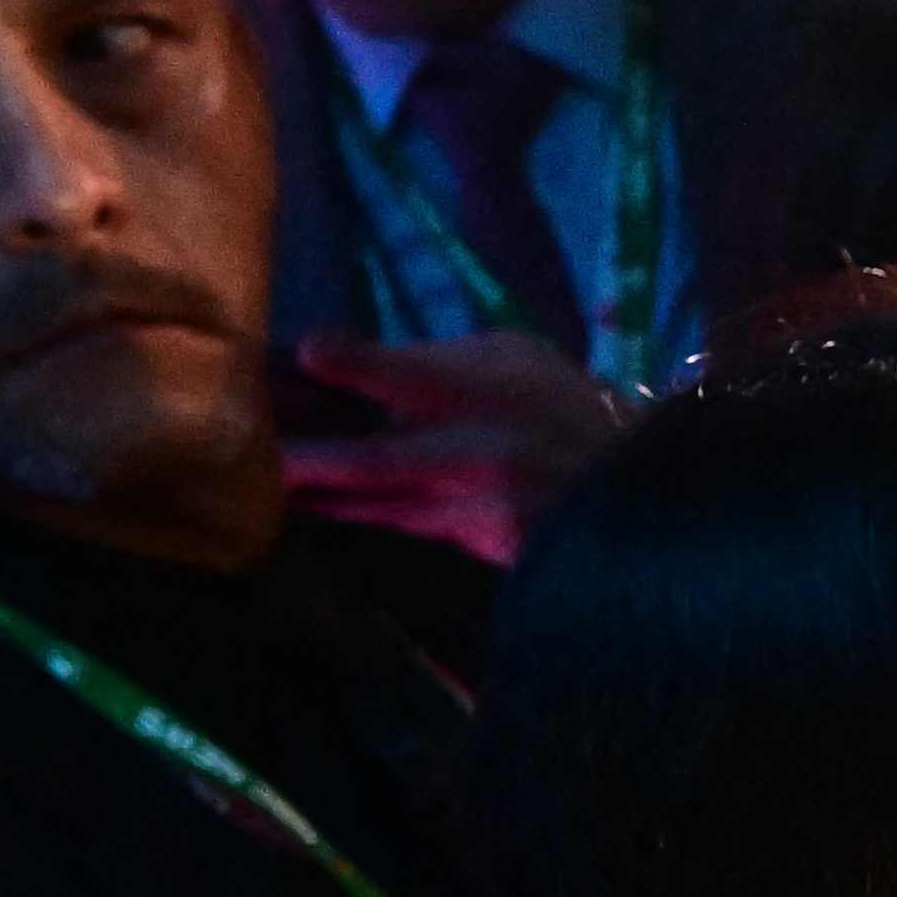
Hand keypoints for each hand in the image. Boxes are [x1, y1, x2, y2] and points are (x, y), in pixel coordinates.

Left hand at [275, 328, 627, 563]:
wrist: (640, 485)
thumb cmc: (561, 405)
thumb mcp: (513, 358)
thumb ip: (436, 361)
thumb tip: (337, 361)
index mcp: (487, 389)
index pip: (417, 375)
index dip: (361, 365)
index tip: (307, 352)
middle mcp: (482, 451)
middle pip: (378, 461)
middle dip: (310, 460)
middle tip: (257, 456)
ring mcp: (484, 506)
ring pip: (381, 504)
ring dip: (321, 493)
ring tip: (263, 479)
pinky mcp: (487, 544)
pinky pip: (407, 524)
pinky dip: (359, 512)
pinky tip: (316, 502)